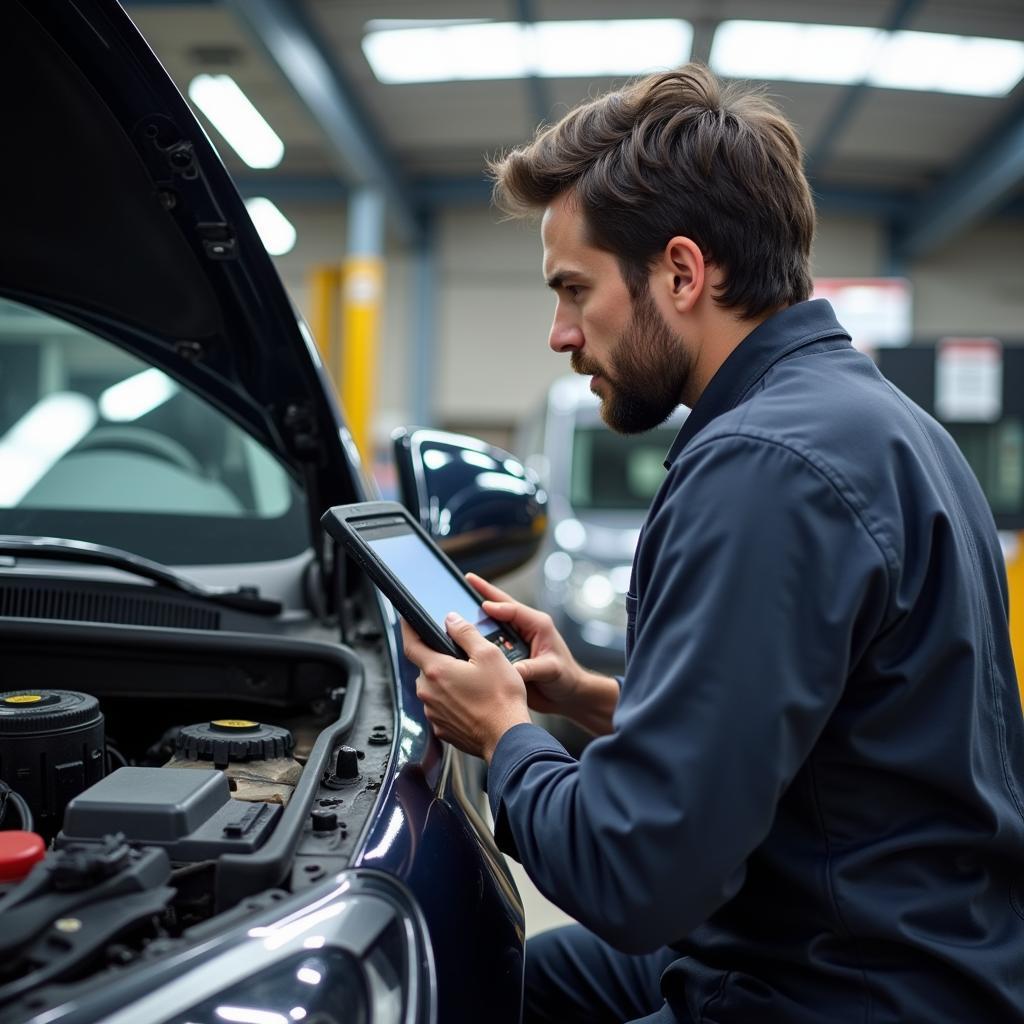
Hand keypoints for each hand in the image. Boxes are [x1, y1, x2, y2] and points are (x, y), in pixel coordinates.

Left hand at [401, 613, 530, 761]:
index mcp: (436, 670)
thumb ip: (466, 633)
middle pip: (425, 667)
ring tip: (473, 684)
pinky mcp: (441, 728)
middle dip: (440, 659)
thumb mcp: (489, 654)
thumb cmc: (501, 698)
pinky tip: (472, 702)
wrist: (507, 738)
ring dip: (447, 682)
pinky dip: (451, 701)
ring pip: (434, 688)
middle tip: (463, 659)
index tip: (407, 621)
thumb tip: (451, 620)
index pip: (411, 645)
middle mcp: (428, 693)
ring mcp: (433, 713)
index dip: (407, 630)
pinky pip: (440, 707)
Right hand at [466, 573, 586, 717]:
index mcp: (538, 624)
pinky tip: (462, 635)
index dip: (497, 605)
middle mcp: (525, 627)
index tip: (481, 604)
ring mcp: (516, 639)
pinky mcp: (509, 652)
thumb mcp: (552, 670)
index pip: (513, 609)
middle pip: (500, 606)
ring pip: (493, 622)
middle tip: (466, 580)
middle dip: (483, 592)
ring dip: (477, 614)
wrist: (568, 695)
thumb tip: (511, 670)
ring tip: (458, 605)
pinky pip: (490, 640)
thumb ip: (532, 668)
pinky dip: (477, 636)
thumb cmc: (567, 678)